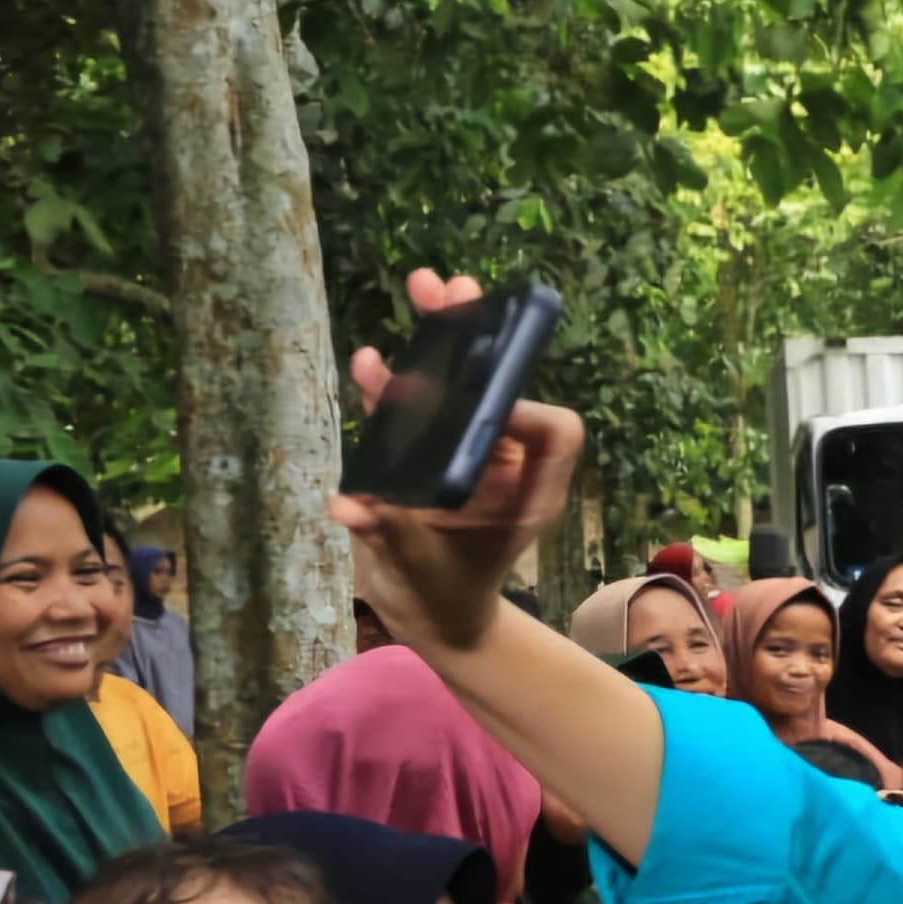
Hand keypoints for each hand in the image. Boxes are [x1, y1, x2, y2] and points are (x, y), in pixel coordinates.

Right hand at [331, 268, 587, 654]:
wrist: (432, 615)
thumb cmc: (445, 594)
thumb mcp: (424, 570)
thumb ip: (389, 533)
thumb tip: (350, 505)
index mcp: (525, 488)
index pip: (552, 431)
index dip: (524, 408)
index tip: (485, 398)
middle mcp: (498, 461)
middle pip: (496, 386)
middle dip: (472, 337)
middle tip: (449, 288)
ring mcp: (461, 454)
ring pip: (452, 388)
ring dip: (434, 342)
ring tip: (421, 289)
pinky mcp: (424, 456)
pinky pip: (412, 413)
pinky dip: (391, 389)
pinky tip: (370, 364)